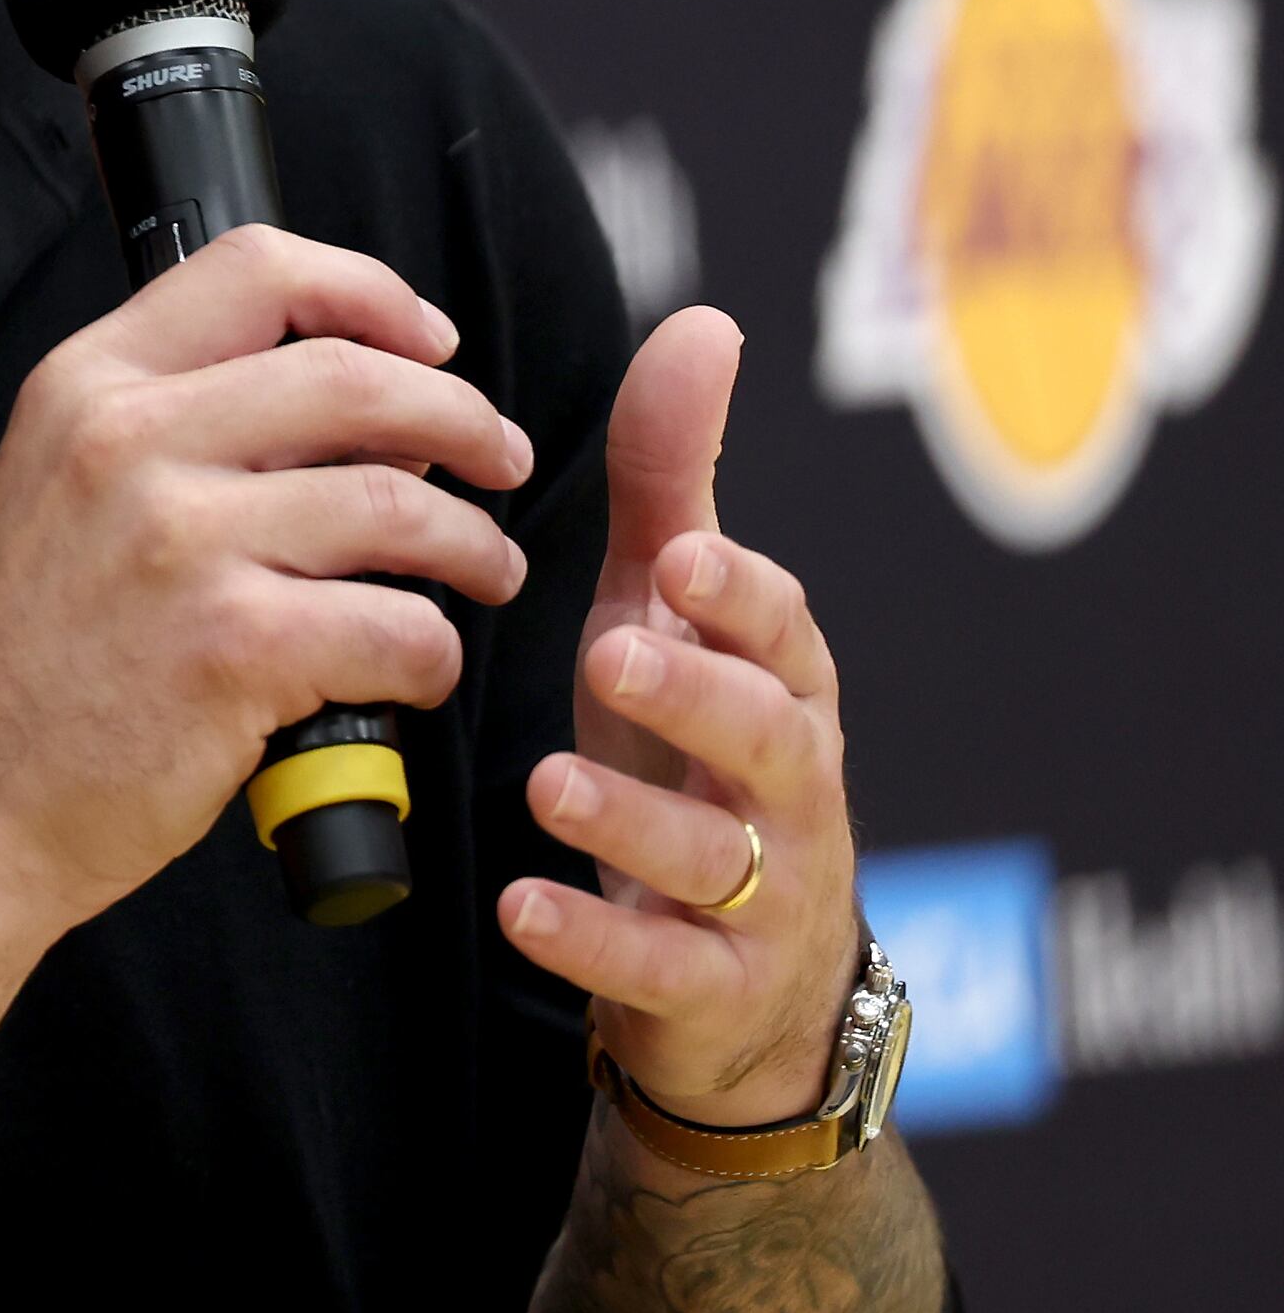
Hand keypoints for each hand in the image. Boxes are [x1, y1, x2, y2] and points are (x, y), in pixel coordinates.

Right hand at [0, 226, 537, 938]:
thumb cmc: (21, 668)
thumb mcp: (53, 492)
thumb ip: (167, 429)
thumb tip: (344, 410)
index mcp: (83, 388)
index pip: (255, 271)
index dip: (372, 293)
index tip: (427, 341)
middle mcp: (125, 443)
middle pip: (355, 377)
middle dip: (462, 418)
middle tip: (497, 460)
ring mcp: (178, 543)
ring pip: (400, 506)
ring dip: (472, 546)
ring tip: (481, 575)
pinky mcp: (231, 648)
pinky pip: (399, 628)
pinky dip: (434, 657)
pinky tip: (413, 673)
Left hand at [497, 309, 862, 1127]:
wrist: (739, 978)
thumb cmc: (694, 757)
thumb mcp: (676, 618)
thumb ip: (676, 482)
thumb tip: (701, 325)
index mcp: (779, 687)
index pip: (782, 630)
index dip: (741, 595)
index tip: (681, 558)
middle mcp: (788, 788)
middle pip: (772, 736)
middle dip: (702, 691)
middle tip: (614, 648)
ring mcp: (762, 894)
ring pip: (720, 855)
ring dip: (635, 817)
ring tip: (549, 779)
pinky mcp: (711, 987)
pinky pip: (660, 966)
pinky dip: (595, 937)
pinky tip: (523, 905)